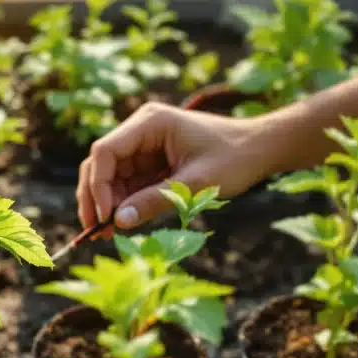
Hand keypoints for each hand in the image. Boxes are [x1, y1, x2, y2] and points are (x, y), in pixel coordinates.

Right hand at [77, 102, 273, 230]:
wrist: (262, 149)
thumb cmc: (235, 158)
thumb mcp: (195, 184)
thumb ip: (155, 201)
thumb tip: (119, 222)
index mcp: (149, 123)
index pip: (105, 152)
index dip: (98, 185)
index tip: (105, 216)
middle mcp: (140, 130)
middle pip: (100, 164)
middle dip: (95, 197)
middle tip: (95, 231)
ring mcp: (143, 146)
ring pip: (109, 176)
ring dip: (106, 204)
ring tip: (107, 234)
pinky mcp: (149, 161)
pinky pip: (127, 184)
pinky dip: (122, 204)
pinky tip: (120, 225)